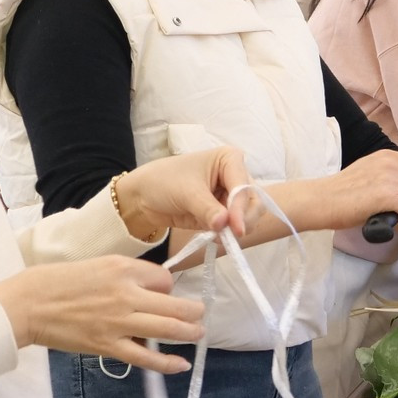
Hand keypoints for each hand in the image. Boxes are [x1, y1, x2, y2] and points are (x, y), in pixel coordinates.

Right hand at [0, 256, 202, 373]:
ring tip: (199, 334)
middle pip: (176, 305)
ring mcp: (119, 322)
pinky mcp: (108, 346)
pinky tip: (182, 365)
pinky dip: (168, 363)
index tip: (165, 294)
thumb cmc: (58, 281)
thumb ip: (128, 275)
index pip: (164, 279)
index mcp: (123, 269)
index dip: (168, 288)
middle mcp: (126, 294)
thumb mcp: (98, 264)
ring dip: (190, 333)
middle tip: (200, 314)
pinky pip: (145, 358)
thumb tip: (155, 290)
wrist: (28, 304)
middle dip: (194, 311)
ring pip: (168, 330)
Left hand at [116, 147, 254, 240]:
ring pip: (248, 217)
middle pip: (254, 202)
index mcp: (229, 160)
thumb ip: (207, 209)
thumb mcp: (186, 193)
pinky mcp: (224, 214)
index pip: (244, 186)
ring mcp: (230, 196)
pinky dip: (227, 235)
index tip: (236, 228)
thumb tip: (225, 225)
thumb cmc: (163, 181)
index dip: (242, 208)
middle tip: (229, 235)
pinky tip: (213, 237)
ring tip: (216, 236)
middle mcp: (235, 176)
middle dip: (244, 220)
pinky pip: (234, 227)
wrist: (143, 197)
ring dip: (236, 229)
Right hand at [294, 150, 397, 232]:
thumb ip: (389, 176)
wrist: (321, 200)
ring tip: (391, 217)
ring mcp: (390, 177)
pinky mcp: (386, 194)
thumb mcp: (368, 174)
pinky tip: (392, 221)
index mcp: (388, 157)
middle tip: (395, 213)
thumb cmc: (342, 194)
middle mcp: (392, 163)